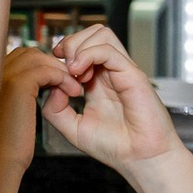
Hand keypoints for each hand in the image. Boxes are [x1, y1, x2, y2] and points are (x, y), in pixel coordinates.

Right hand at [0, 44, 77, 177]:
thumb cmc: (2, 146)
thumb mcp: (7, 115)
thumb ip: (15, 97)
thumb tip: (33, 86)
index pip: (19, 59)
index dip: (41, 68)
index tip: (57, 84)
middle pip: (29, 54)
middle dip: (52, 65)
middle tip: (69, 83)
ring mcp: (2, 76)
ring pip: (39, 58)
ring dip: (61, 71)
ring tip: (74, 89)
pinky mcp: (17, 85)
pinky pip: (48, 70)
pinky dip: (64, 79)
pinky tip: (73, 94)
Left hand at [43, 22, 180, 170]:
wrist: (141, 159)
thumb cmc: (114, 146)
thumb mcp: (72, 128)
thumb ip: (55, 110)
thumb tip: (51, 87)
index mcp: (97, 82)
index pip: (81, 47)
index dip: (63, 52)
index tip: (52, 71)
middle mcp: (110, 72)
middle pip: (92, 33)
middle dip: (70, 43)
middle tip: (62, 68)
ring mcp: (122, 71)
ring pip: (101, 34)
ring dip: (78, 48)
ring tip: (72, 73)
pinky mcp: (132, 74)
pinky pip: (108, 50)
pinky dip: (88, 56)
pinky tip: (78, 75)